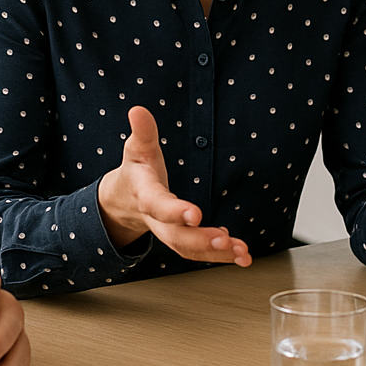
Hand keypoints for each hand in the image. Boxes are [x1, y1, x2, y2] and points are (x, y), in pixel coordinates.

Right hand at [96, 106, 250, 266]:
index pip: (157, 205)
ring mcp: (168, 232)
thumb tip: (138, 110)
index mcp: (145, 195)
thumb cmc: (136, 172)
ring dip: (216, 253)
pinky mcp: (181, 239)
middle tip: (225, 240)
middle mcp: (156, 219)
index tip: (195, 214)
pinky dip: (219, 255)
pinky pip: (198, 252)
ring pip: (189, 249)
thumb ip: (142, 132)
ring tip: (241, 252)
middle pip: (175, 236)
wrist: (124, 201)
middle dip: (200, 240)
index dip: (174, 211)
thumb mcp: (137, 149)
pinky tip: (238, 252)